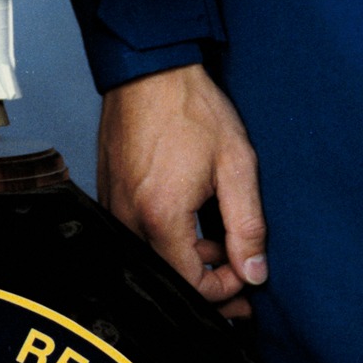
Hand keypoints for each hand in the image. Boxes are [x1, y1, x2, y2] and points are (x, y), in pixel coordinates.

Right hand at [97, 64, 266, 307]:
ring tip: (217, 244)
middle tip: (238, 276)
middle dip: (206, 284)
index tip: (245, 275)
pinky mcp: (108, 195)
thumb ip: (248, 227)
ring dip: (185, 262)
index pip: (190, 286)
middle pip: (167, 278)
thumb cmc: (191, 110)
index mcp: (161, 217)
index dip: (223, 292)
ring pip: (151, 259)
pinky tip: (189, 227)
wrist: (149, 70)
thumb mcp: (236, 166)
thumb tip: (255, 273)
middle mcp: (128, 218)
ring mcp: (112, 207)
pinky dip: (165, 242)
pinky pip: (136, 236)